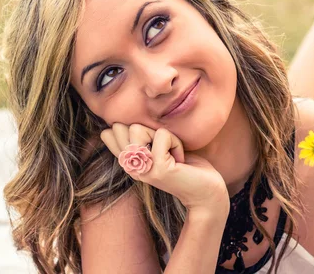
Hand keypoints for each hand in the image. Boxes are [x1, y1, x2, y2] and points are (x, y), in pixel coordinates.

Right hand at [101, 123, 229, 213]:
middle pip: (120, 127)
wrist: (206, 192)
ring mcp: (142, 169)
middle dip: (146, 129)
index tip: (151, 144)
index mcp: (127, 162)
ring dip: (161, 135)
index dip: (131, 128)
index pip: (107, 133)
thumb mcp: (155, 147)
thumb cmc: (184, 165)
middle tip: (162, 148)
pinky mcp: (158, 169)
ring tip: (171, 153)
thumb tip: (117, 121)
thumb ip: (138, 137)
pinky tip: (180, 159)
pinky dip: (176, 142)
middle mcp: (130, 168)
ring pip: (137, 128)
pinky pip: (163, 135)